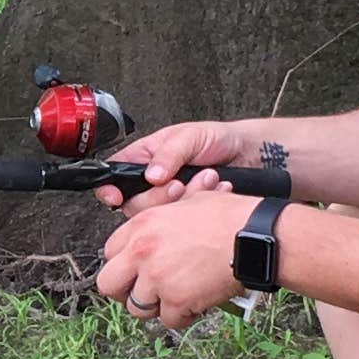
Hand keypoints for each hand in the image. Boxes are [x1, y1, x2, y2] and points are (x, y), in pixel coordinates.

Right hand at [97, 117, 274, 212]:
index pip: (113, 176)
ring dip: (181, 200)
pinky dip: (197, 207)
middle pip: (133, 203)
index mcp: (144, 157)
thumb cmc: (216, 139)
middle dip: (158, 197)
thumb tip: (150, 176)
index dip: (110, 189)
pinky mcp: (186, 214)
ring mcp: (169, 199)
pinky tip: (214, 190)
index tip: (116, 196)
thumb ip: (168, 154)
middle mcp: (151, 180)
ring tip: (204, 180)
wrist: (248, 155)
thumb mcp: (190, 136)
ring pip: (156, 215)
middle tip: (179, 185)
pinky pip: (180, 222)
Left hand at [97, 189, 254, 330]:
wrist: (253, 236)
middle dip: (125, 291)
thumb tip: (157, 234)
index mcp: (140, 226)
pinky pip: (169, 320)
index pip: (108, 253)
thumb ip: (162, 222)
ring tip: (177, 296)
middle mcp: (141, 253)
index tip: (135, 271)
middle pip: (108, 285)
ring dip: (156, 306)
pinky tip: (197, 302)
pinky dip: (183, 316)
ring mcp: (156, 279)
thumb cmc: (228, 217)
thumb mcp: (186, 204)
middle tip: (144, 293)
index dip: (123, 265)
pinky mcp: (176, 301)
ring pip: (137, 308)